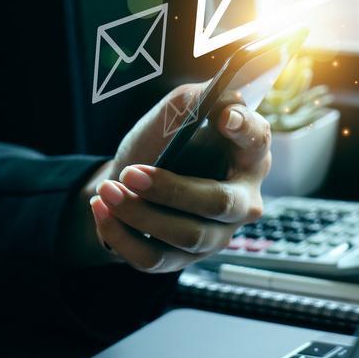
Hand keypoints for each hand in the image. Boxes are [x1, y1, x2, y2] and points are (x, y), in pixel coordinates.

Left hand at [75, 83, 271, 272]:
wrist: (128, 180)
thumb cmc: (164, 143)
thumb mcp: (175, 113)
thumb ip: (194, 100)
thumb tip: (217, 97)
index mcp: (247, 156)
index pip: (256, 140)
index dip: (244, 129)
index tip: (223, 117)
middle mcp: (242, 201)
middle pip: (219, 203)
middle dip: (171, 190)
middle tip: (131, 173)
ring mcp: (216, 236)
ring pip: (185, 235)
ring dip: (139, 214)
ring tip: (107, 190)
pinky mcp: (183, 260)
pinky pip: (154, 258)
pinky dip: (120, 234)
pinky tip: (101, 210)